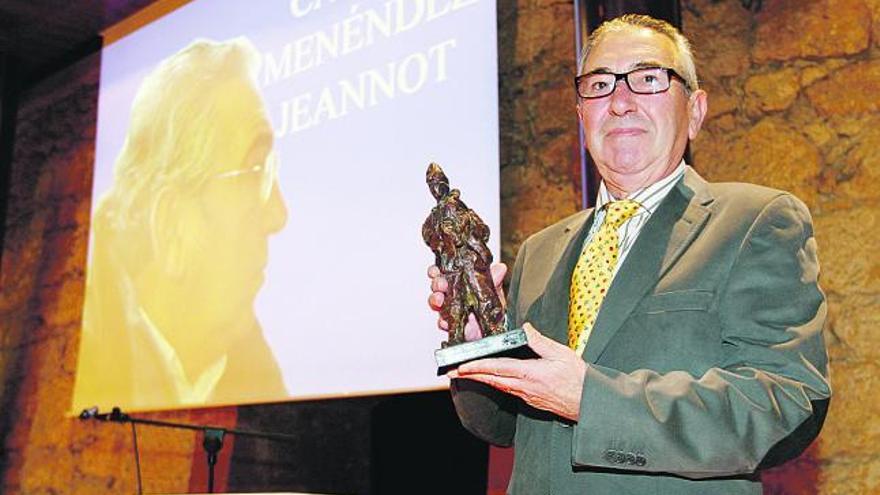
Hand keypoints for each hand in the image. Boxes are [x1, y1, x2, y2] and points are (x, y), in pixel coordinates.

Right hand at [427, 263, 506, 340]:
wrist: (491, 330)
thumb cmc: (489, 309)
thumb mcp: (494, 293)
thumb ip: (494, 280)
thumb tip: (500, 268)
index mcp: (460, 282)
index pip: (444, 272)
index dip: (437, 270)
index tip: (437, 269)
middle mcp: (452, 294)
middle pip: (438, 285)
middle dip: (437, 283)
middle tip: (441, 285)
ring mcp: (450, 308)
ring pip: (436, 301)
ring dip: (435, 299)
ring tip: (440, 300)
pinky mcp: (450, 323)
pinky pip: (442, 321)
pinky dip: (443, 321)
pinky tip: (446, 320)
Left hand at [449, 323, 585, 420]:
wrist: (589, 404)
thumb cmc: (578, 379)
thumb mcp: (561, 354)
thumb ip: (540, 341)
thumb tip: (525, 328)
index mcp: (530, 374)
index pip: (498, 369)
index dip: (478, 367)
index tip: (462, 366)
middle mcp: (524, 388)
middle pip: (492, 380)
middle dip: (471, 375)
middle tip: (453, 373)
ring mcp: (526, 396)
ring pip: (498, 387)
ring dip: (481, 380)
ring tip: (465, 375)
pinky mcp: (530, 400)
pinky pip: (507, 391)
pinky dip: (494, 384)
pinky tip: (490, 381)